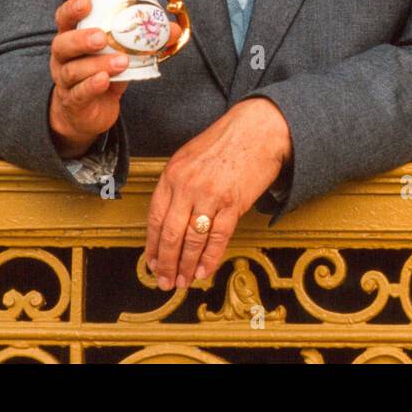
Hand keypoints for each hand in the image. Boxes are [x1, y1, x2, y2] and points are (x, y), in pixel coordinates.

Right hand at [47, 0, 181, 157]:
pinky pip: (79, 93)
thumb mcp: (121, 54)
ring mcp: (65, 81)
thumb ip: (143, 41)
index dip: (72, 9)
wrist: (89, 113)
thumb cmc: (104, 74)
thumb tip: (172, 29)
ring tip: (121, 61)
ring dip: (98, 64)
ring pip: (73, 70)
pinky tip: (105, 80)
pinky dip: (92, 85)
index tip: (86, 2)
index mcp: (72, 39)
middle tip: (101, 37)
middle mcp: (63, 58)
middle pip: (62, 44)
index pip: (65, 19)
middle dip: (81, 39)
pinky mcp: (74, 102)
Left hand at [144, 97, 291, 289]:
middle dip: (165, 263)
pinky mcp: (233, 203)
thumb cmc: (227, 141)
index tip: (151, 263)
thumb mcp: (191, 156)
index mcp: (173, 173)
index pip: (155, 218)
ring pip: (192, 240)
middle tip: (164, 281)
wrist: (259, 129)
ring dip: (185, 266)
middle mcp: (187, 185)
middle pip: (170, 234)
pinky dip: (209, 259)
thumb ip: (178, 184)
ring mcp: (210, 195)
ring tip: (182, 281)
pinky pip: (217, 238)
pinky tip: (203, 271)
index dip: (152, 245)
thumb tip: (170, 218)